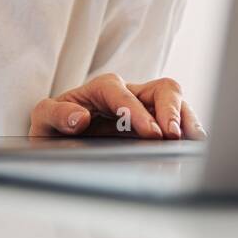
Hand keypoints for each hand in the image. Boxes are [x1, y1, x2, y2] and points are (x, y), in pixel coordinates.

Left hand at [29, 73, 205, 139]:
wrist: (61, 138)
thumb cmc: (55, 126)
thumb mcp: (43, 120)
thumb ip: (56, 114)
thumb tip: (80, 118)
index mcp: (103, 88)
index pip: (124, 93)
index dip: (137, 112)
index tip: (150, 133)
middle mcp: (131, 94)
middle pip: (162, 88)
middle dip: (170, 111)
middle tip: (172, 136)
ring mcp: (148, 108)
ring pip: (177, 103)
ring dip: (186, 121)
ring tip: (192, 143)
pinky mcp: (158, 124)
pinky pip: (182, 122)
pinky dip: (191, 133)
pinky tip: (194, 148)